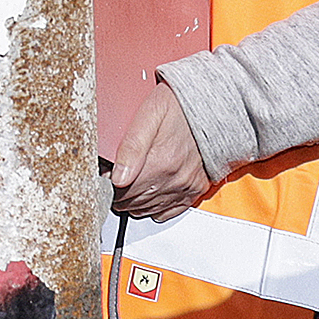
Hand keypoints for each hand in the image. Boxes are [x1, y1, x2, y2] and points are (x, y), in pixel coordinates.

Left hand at [107, 82, 215, 220]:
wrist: (214, 107)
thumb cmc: (181, 107)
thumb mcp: (150, 114)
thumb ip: (131, 146)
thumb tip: (118, 177)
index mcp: (159, 162)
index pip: (120, 191)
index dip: (107, 184)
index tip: (104, 174)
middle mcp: (174, 179)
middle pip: (132, 202)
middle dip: (117, 193)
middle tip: (113, 178)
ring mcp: (186, 186)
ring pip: (147, 209)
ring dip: (133, 200)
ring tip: (128, 184)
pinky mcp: (196, 188)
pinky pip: (170, 211)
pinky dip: (155, 206)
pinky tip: (149, 193)